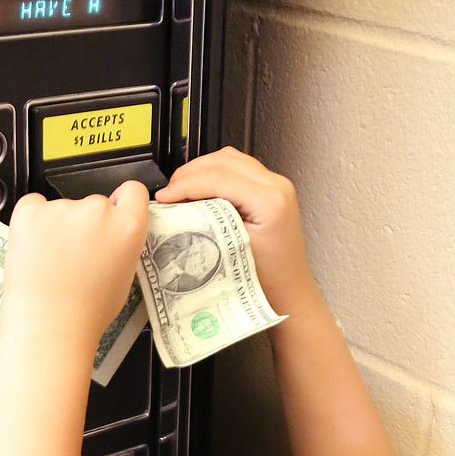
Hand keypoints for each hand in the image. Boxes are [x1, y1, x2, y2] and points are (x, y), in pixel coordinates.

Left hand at [0, 182, 148, 359]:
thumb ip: (122, 246)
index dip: (123, 203)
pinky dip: (33, 222)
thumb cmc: (86, 313)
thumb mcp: (124, 279)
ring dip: (59, 226)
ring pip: (64, 208)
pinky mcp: (30, 211)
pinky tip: (36, 250)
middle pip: (96, 204)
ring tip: (53, 263)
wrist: (49, 327)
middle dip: (88, 224)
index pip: (133, 192)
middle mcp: (98, 211)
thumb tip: (113, 235)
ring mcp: (62, 208)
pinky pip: (34, 206)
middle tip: (77, 257)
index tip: (114, 214)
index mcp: (127, 228)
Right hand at [155, 147, 319, 318]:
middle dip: (190, 173)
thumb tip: (176, 210)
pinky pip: (239, 168)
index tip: (164, 197)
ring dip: (202, 170)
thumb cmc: (267, 283)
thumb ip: (204, 225)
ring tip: (181, 190)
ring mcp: (276, 185)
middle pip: (224, 161)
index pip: (218, 177)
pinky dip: (216, 174)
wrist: (290, 295)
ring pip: (231, 159)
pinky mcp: (272, 190)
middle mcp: (277, 187)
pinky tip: (200, 190)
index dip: (185, 184)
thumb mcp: (230, 253)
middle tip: (169, 192)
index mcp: (270, 201)